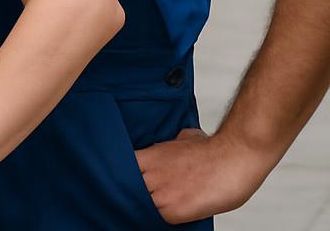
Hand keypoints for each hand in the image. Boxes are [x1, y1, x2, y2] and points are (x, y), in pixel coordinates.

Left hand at [135, 127, 269, 222]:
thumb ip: (173, 143)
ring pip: (140, 204)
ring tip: (158, 204)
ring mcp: (160, 193)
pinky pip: (158, 219)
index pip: (121, 166)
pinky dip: (161, 218)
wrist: (235, 157)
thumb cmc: (215, 149)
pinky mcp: (173, 211)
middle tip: (144, 193)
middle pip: (126, 187)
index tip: (129, 178)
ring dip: (147, 205)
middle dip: (134, 191)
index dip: (123, 174)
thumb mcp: (185, 137)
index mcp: (149, 156)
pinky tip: (170, 214)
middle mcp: (150, 174)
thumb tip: (176, 143)